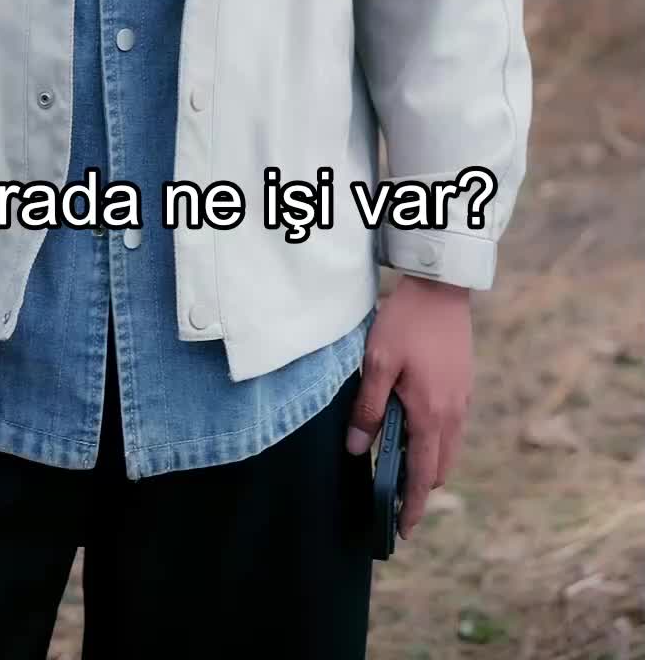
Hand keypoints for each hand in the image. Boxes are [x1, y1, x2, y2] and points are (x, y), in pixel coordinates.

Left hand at [345, 276, 472, 537]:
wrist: (442, 289)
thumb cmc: (406, 322)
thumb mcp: (378, 362)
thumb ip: (367, 408)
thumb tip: (357, 449)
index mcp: (431, 415)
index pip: (422, 476)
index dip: (412, 506)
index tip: (403, 531)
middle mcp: (452, 416)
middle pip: (438, 469)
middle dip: (419, 489)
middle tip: (391, 496)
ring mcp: (462, 402)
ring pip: (447, 451)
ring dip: (427, 465)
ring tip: (398, 465)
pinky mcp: (463, 388)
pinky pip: (451, 430)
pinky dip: (434, 442)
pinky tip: (412, 429)